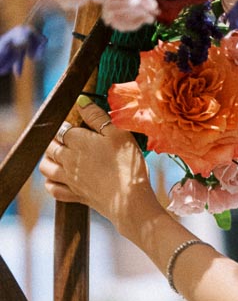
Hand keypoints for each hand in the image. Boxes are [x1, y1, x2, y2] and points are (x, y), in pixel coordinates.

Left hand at [39, 100, 159, 235]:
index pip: (63, 128)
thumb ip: (97, 116)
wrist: (129, 199)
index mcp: (77, 141)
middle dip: (56, 139)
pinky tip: (57, 178)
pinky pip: (52, 188)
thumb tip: (80, 101)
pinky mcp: (74, 195)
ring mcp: (69, 179)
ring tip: (59, 155)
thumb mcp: (119, 133)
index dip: (70, 124)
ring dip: (48, 158)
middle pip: (50, 146)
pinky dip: (50, 182)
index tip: (79, 124)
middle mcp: (68, 159)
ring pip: (46, 166)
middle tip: (69, 138)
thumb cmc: (127, 164)